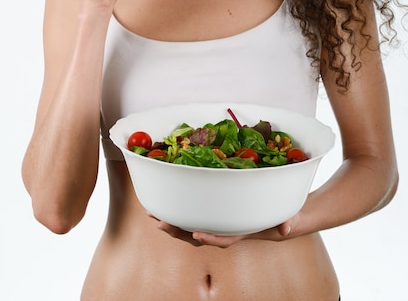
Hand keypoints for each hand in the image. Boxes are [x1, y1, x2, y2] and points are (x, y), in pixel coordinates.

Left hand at [152, 216, 293, 247]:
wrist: (279, 221)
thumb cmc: (283, 218)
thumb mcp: (288, 219)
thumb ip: (287, 223)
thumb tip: (287, 228)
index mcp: (242, 232)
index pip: (225, 239)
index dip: (211, 238)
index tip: (196, 234)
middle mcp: (226, 230)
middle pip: (199, 235)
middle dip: (179, 231)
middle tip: (160, 222)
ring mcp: (219, 223)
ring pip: (192, 227)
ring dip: (173, 221)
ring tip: (154, 213)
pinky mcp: (216, 215)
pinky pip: (196, 216)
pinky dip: (181, 211)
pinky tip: (168, 204)